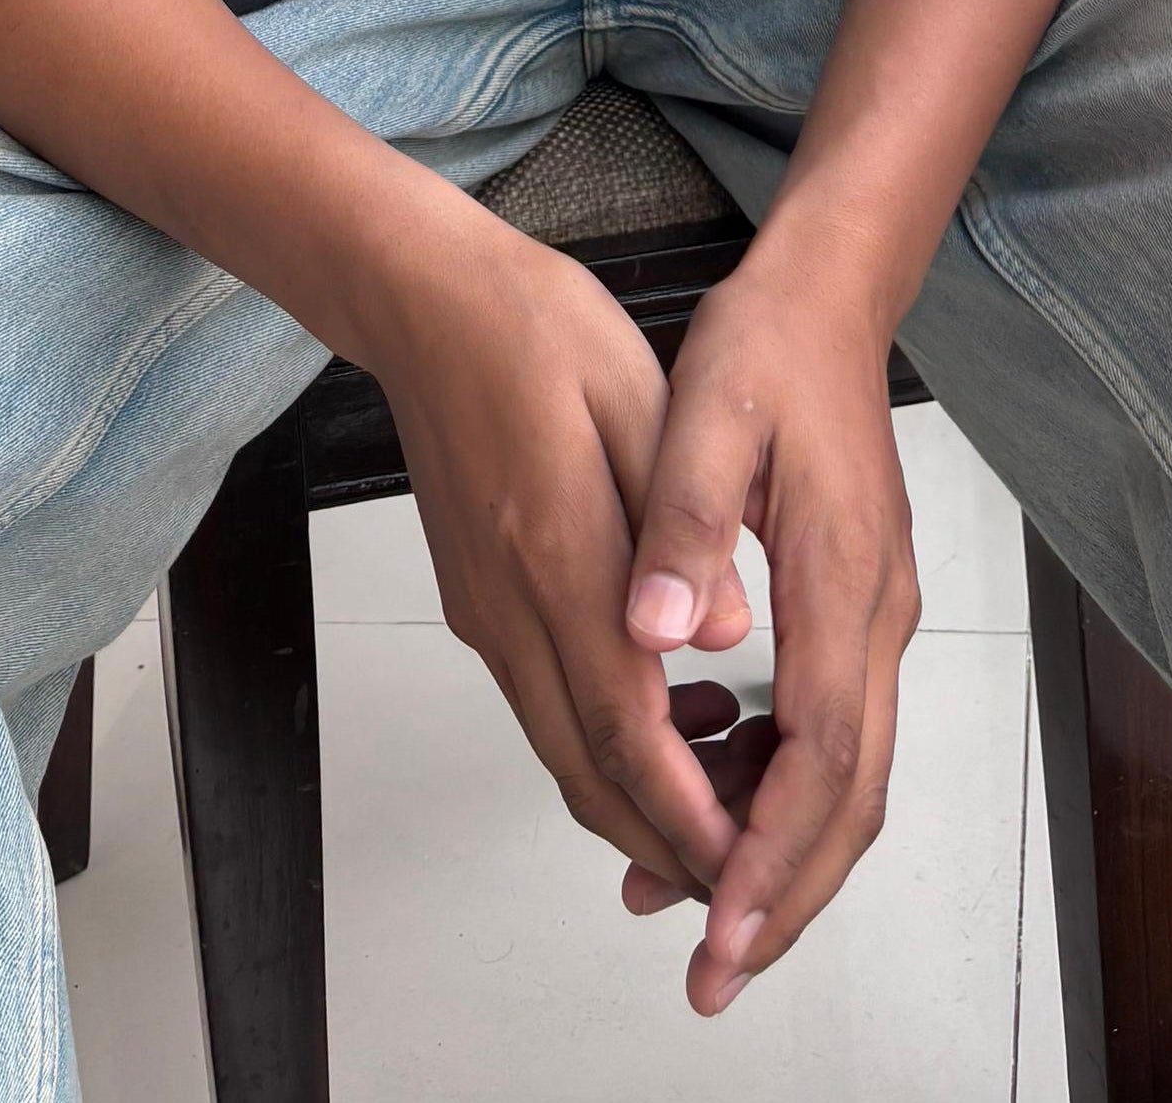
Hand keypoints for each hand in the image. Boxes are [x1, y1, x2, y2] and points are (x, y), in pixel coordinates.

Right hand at [365, 222, 744, 903]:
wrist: (425, 302)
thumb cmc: (534, 329)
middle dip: (668, 840)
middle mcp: (509, 606)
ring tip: (731, 791)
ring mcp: (484, 612)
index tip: (744, 861)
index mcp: (557, 554)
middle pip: (587, 771)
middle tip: (747, 869)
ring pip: (563, 748)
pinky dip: (607, 739)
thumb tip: (725, 634)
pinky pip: (545, 703)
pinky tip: (676, 707)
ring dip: (640, 795)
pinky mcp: (477, 603)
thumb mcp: (637, 398)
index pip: (626, 726)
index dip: (686, 810)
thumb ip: (682, 520)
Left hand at [618, 240, 921, 1013]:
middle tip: (711, 977)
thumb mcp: (709, 415)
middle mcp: (876, 614)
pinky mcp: (852, 609)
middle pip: (850, 798)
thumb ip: (683, 524)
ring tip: (683, 910)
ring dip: (774, 854)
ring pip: (844, 777)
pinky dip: (773, 790)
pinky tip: (705, 799)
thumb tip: (655, 632)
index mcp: (844, 578)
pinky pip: (826, 732)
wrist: (828, 296)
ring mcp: (874, 616)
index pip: (823, 756)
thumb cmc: (769, 348)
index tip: (720, 932)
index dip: (772, 857)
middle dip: (783, 897)